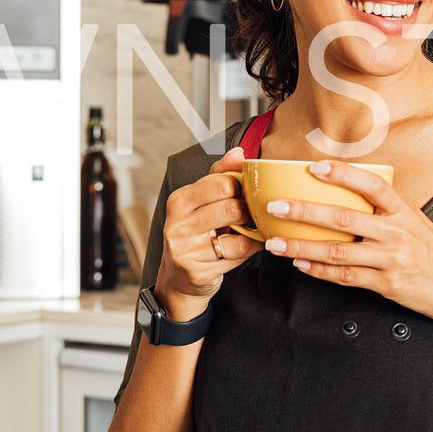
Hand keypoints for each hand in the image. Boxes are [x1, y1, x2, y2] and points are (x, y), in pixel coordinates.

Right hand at [155, 146, 263, 315]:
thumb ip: (220, 175)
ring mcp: (186, 250)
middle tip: (252, 213)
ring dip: (253, 232)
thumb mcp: (200, 201)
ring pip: (238, 234)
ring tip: (254, 229)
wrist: (178, 278)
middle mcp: (178, 225)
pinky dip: (250, 249)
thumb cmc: (194, 234)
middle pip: (232, 207)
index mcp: (179, 201)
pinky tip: (249, 245)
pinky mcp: (198, 271)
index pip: (221, 183)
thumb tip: (239, 153)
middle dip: (249, 210)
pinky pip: (239, 256)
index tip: (245, 193)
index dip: (241, 187)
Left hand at [259, 160, 432, 328]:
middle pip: (343, 218)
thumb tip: (350, 197)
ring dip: (301, 247)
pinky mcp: (387, 284)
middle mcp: (397, 232)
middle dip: (304, 211)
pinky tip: (301, 266)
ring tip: (276, 243)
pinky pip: (346, 277)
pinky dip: (320, 272)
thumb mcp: (417, 224)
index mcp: (405, 211)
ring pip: (337, 251)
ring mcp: (391, 259)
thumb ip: (388, 212)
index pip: (372, 185)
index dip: (343, 174)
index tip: (316, 166)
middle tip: (276, 206)